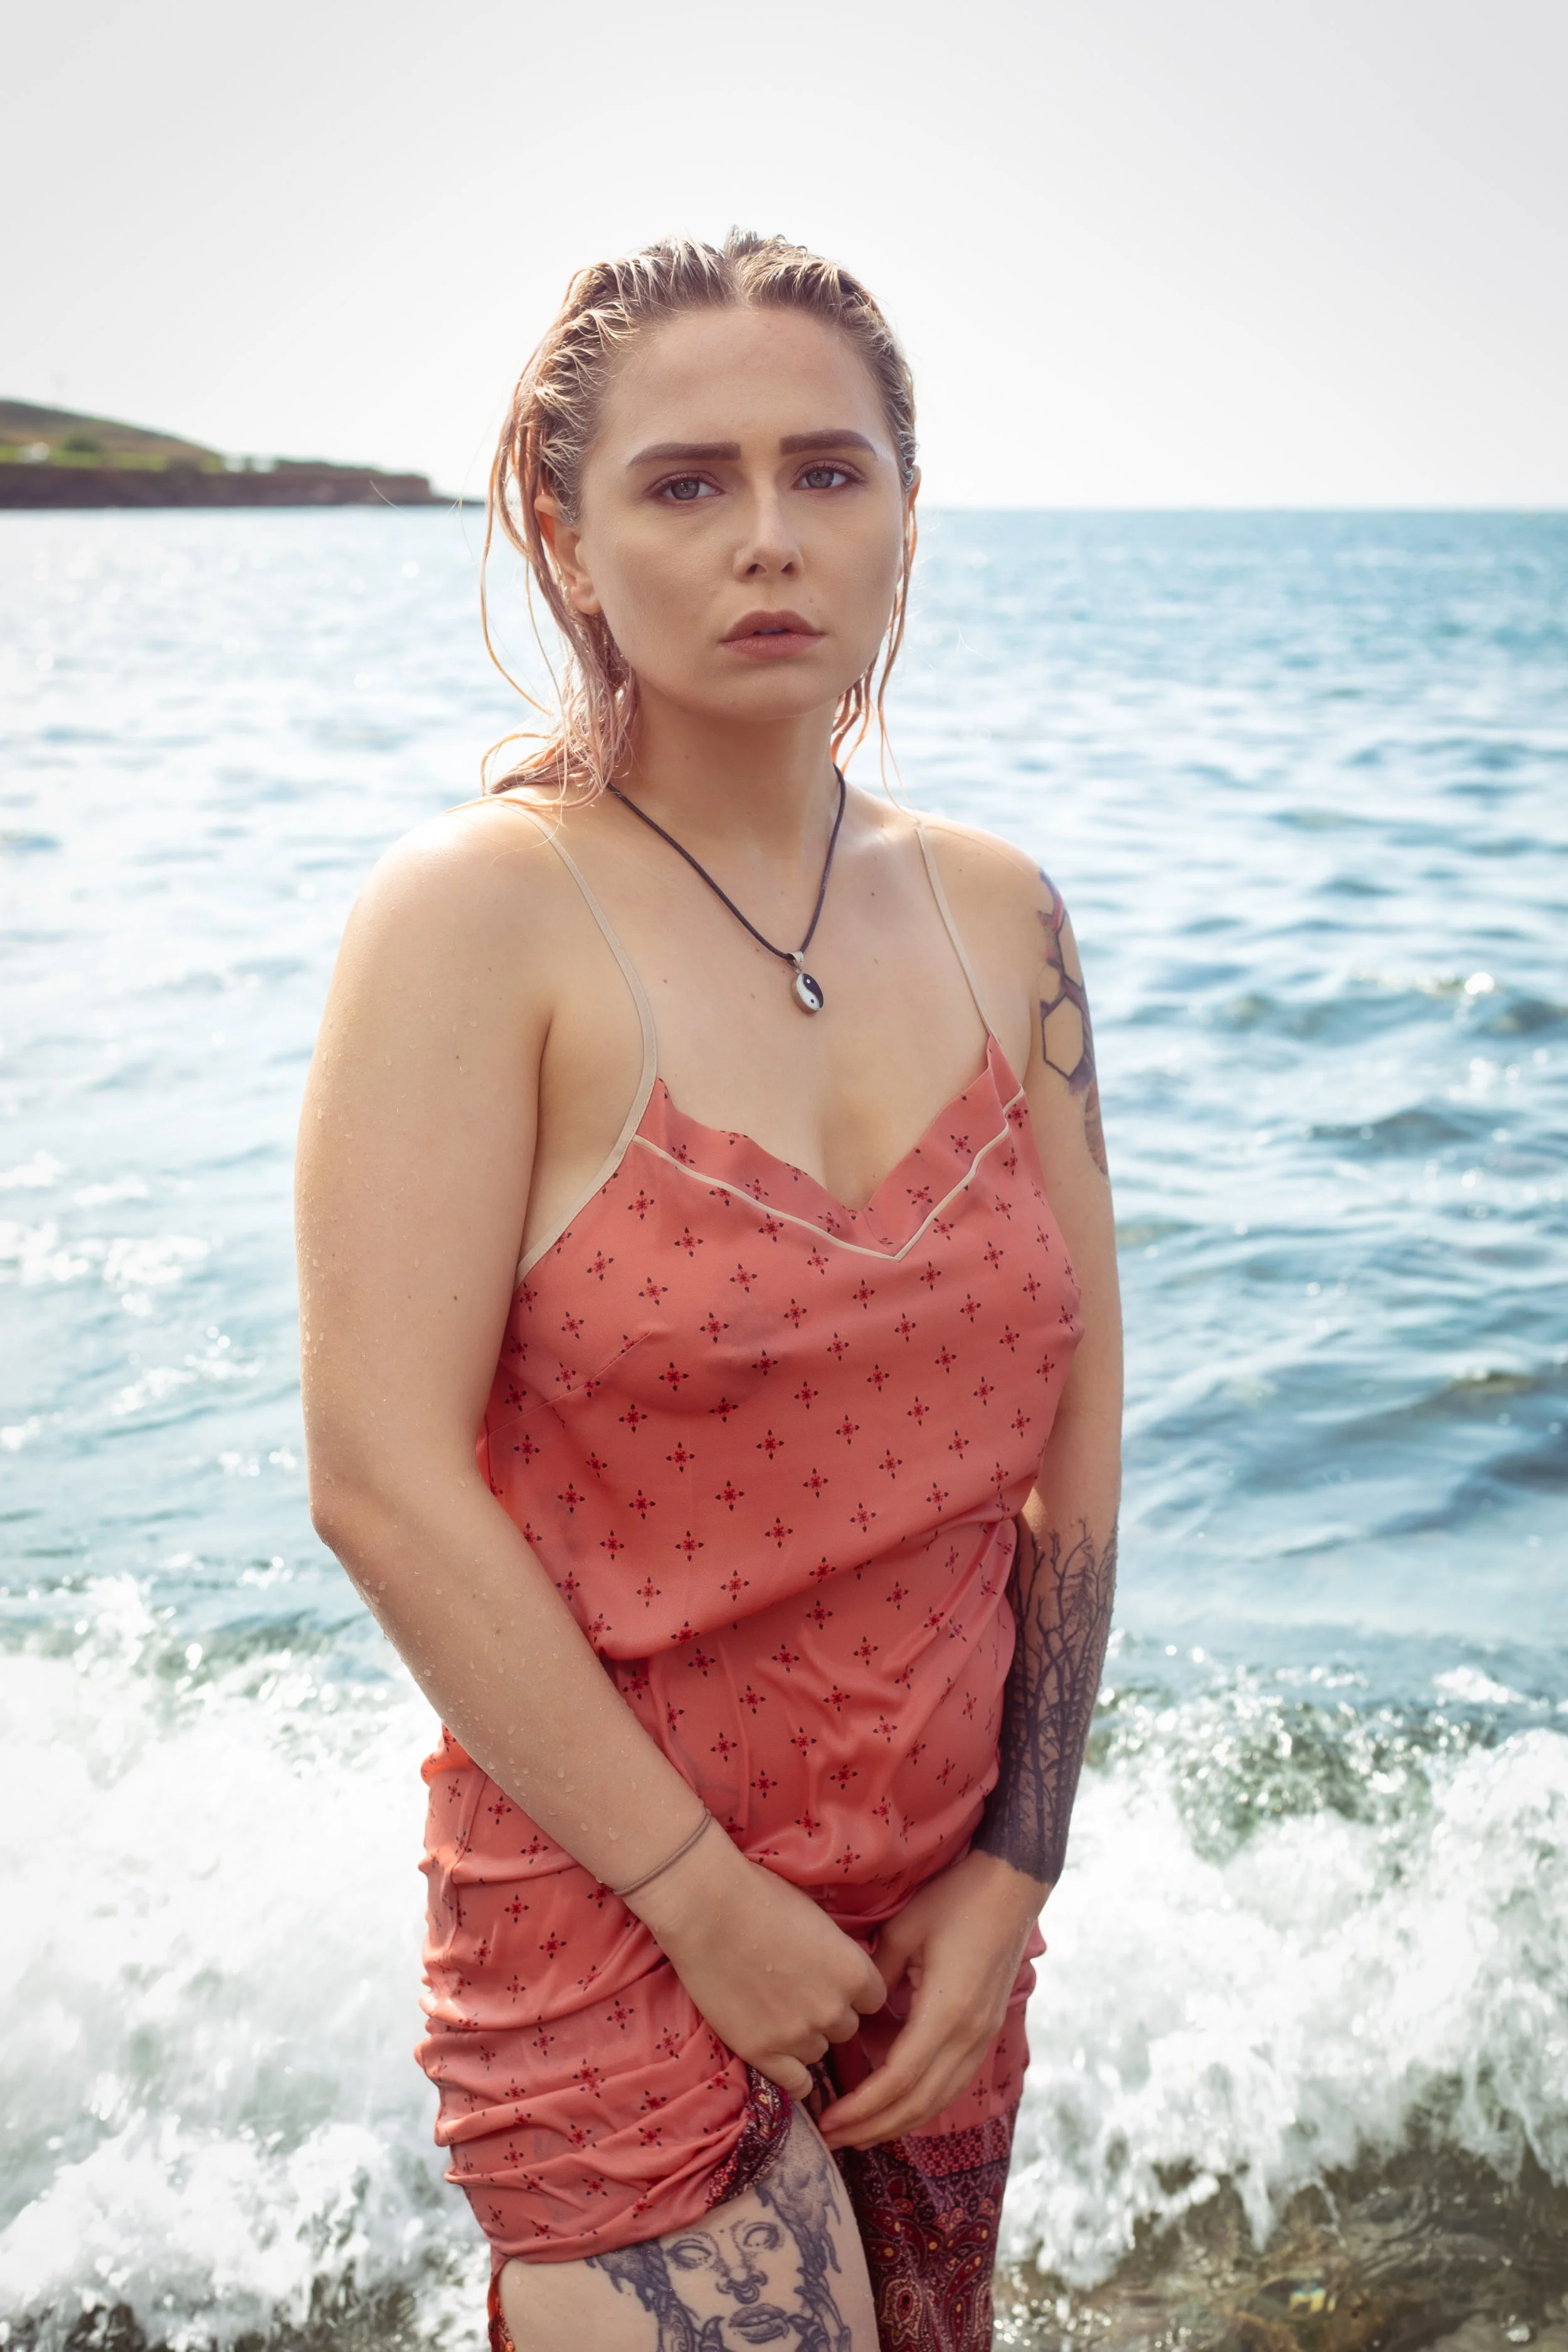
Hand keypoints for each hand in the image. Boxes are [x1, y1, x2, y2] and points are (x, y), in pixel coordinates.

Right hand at [629, 1823, 887, 2100]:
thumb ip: (838, 1955)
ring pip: (818, 2051)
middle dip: (827, 2013)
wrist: (706, 1908)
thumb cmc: (762, 1896)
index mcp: (855, 1972)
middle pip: (846, 2028)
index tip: (831, 1982)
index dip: (852, 1992)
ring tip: (776, 2012)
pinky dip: (792, 2074)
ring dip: (804, 2037)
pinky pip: (796, 2084)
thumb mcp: (818, 1919)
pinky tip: (781, 2057)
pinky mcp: (762, 2052)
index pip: (873, 2000)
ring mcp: (797, 2034)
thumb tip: (842, 1972)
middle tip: (797, 1993)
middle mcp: (833, 2009)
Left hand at [816, 1846, 1046, 2150]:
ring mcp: (983, 2037)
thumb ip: (874, 1976)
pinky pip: (953, 2083)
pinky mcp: (986, 2031)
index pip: (899, 2080)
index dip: (863, 2107)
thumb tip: (852, 2011)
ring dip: (899, 2122)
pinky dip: (923, 2103)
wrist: (1012, 1886)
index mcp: (946, 2013)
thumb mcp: (903, 1929)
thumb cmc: (955, 1900)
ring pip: (940, 2100)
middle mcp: (969, 2036)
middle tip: (832, 2137)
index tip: (829, 2119)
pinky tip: (898, 2105)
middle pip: (920, 2103)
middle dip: (874, 2126)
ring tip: (860, 2132)